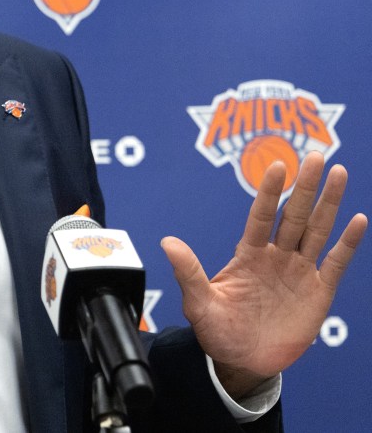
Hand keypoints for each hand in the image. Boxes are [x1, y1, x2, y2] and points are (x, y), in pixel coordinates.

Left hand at [161, 151, 366, 398]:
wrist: (241, 362)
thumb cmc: (217, 331)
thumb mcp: (199, 302)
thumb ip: (188, 271)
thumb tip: (167, 242)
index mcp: (248, 254)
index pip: (260, 216)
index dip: (269, 192)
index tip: (277, 166)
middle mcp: (275, 257)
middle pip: (293, 215)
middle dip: (304, 187)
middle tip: (315, 156)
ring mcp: (298, 272)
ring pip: (316, 230)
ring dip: (328, 203)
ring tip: (339, 173)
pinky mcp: (318, 292)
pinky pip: (335, 263)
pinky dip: (347, 243)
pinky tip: (358, 220)